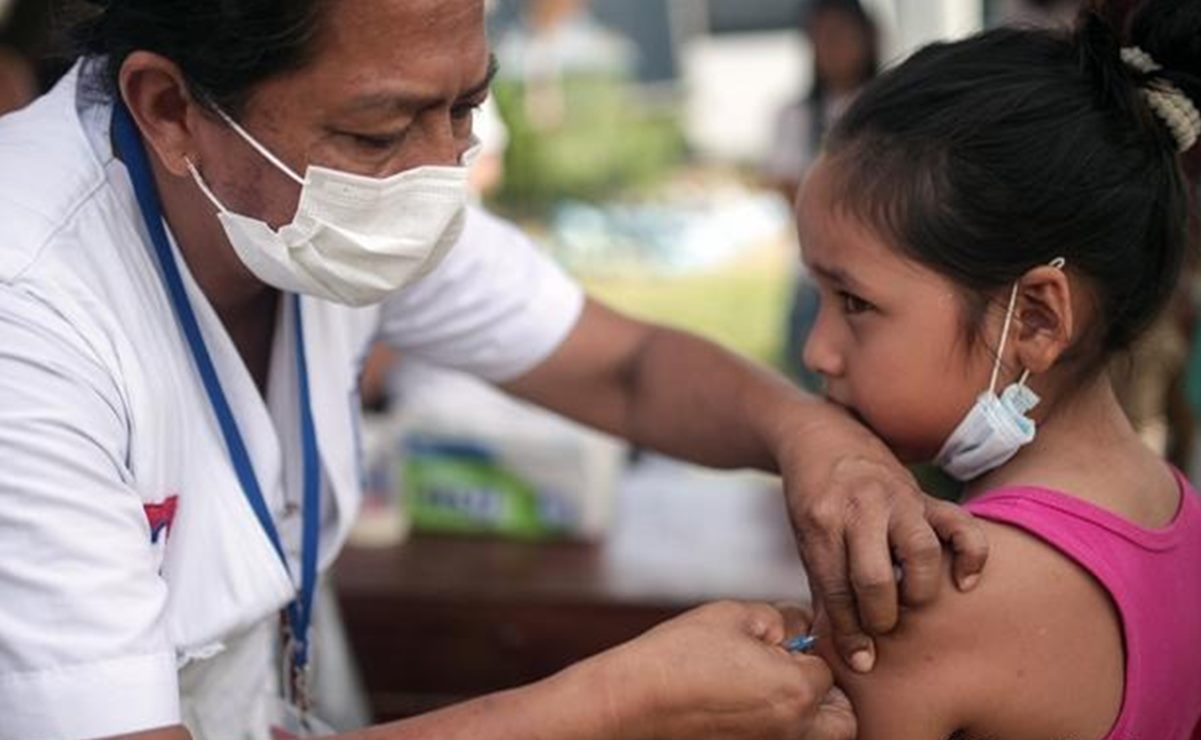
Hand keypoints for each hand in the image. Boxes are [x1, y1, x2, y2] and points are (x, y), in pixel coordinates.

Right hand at [589, 601, 854, 739]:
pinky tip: (747, 705)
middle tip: (797, 674)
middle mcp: (793, 729)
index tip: (783, 643)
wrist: (632, 701)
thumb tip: (802, 626)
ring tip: (773, 690)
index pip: (829, 668)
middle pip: (842, 719)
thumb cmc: (680, 655)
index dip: (809, 650)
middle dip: (830, 696)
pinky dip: (779, 727)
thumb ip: (782, 618)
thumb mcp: (735, 616)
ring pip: (815, 736)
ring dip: (809, 715)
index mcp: (797, 690)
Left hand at [772, 400, 988, 672]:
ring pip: (920, 552)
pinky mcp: (924, 494)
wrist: (821, 436)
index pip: (837, 590)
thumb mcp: (806, 538)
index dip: (849, 632)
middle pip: (876, 577)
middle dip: (881, 617)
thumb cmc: (812, 498)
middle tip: (882, 627)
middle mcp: (860, 508)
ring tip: (911, 603)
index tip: (862, 661)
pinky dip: (970, 555)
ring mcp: (896, 498)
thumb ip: (824, 587)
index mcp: (821, 523)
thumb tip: (840, 646)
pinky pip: (961, 524)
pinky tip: (963, 581)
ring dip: (919, 590)